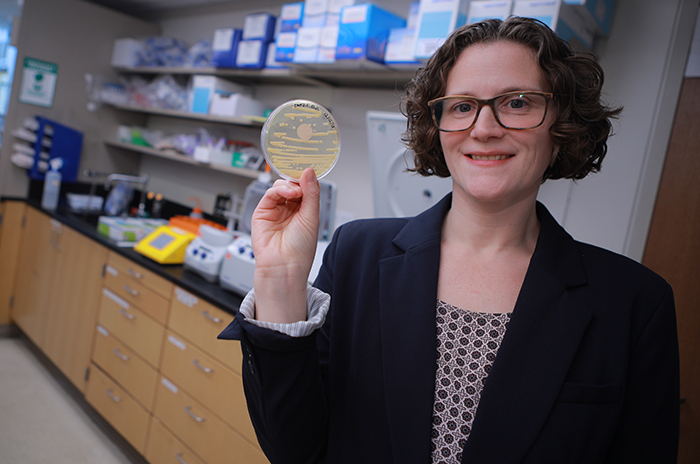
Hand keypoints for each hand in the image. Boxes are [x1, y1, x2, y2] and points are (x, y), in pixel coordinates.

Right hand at [251, 168, 319, 322]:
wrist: (284, 267)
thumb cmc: (300, 249)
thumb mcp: (312, 216)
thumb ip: (311, 192)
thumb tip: (310, 171)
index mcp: (304, 210)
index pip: (306, 188)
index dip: (308, 179)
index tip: (312, 170)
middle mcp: (290, 209)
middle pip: (292, 185)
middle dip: (298, 180)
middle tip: (304, 179)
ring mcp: (276, 210)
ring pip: (281, 186)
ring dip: (290, 185)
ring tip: (297, 192)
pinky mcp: (262, 212)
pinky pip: (270, 193)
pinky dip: (280, 189)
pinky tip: (290, 193)